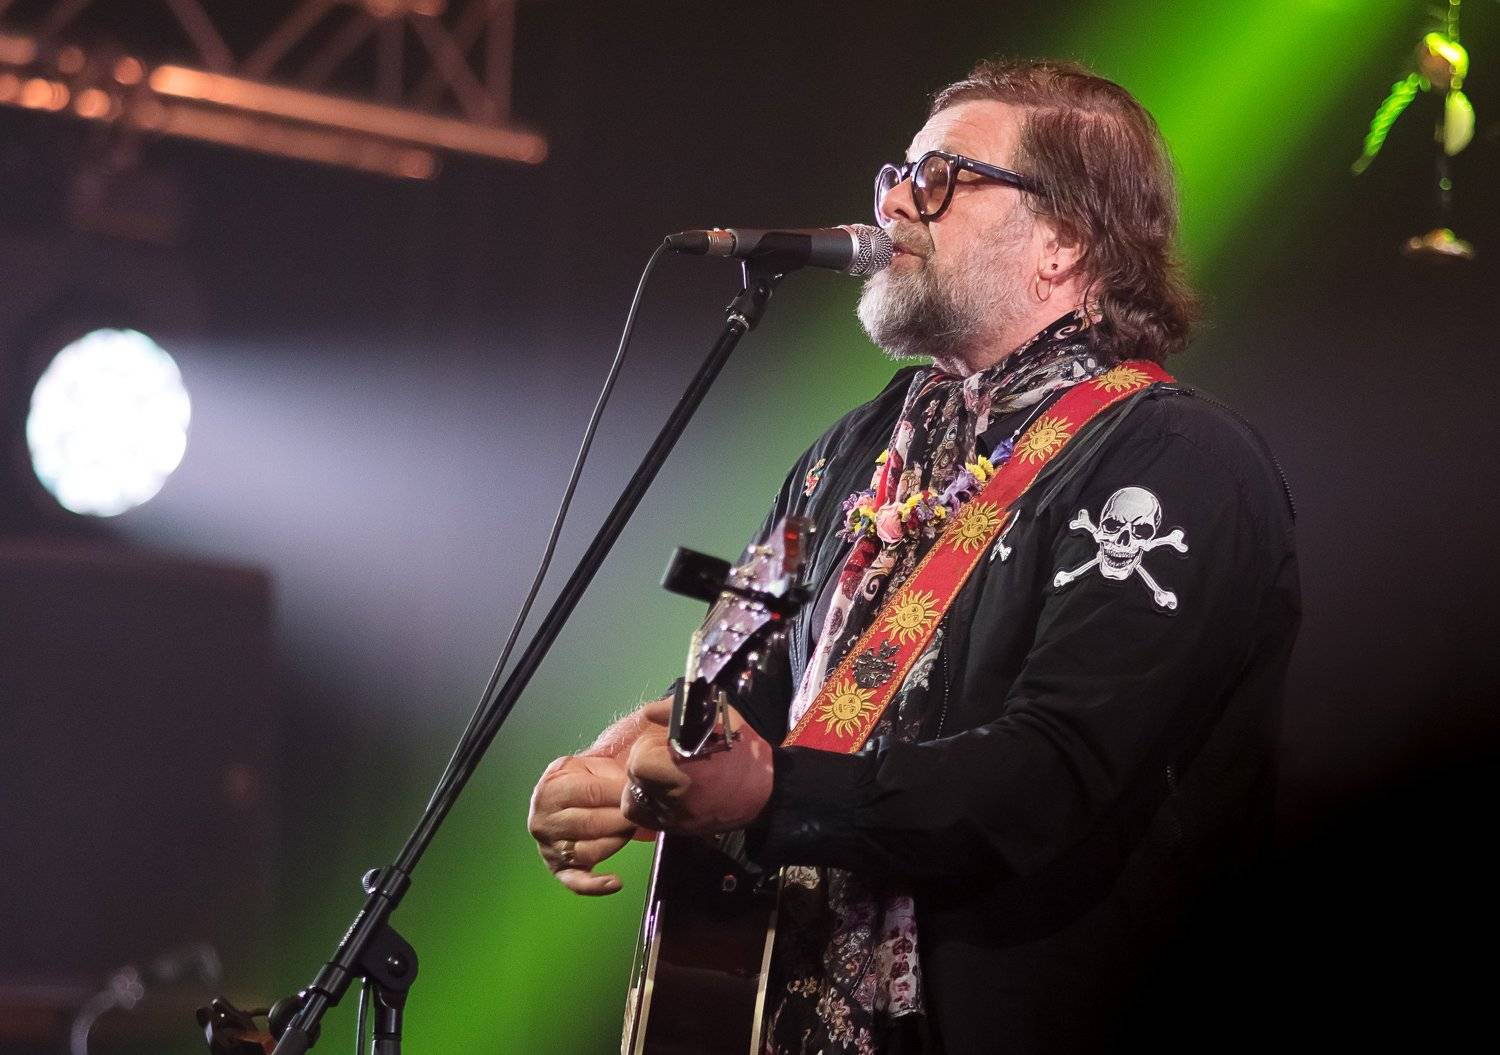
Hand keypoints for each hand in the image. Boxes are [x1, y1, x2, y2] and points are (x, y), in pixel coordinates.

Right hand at [528, 753, 641, 895]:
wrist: (567, 795)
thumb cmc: (588, 779)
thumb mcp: (596, 764)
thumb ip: (613, 770)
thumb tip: (636, 784)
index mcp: (551, 788)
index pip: (591, 793)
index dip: (620, 794)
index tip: (640, 794)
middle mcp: (543, 819)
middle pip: (590, 824)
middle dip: (621, 820)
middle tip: (641, 814)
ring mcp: (548, 846)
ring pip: (588, 851)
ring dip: (617, 842)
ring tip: (630, 830)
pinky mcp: (559, 869)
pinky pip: (576, 882)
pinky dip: (596, 885)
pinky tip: (614, 882)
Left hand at [621, 698, 774, 834]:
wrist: (765, 791)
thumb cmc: (742, 749)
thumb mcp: (716, 716)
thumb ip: (675, 710)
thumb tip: (648, 712)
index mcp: (685, 770)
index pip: (640, 761)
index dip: (647, 748)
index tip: (662, 744)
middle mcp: (675, 798)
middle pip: (636, 778)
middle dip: (644, 764)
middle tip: (663, 757)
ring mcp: (674, 818)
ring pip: (633, 800)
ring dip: (642, 784)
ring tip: (660, 775)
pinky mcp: (676, 830)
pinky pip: (642, 818)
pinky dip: (645, 803)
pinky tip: (660, 792)